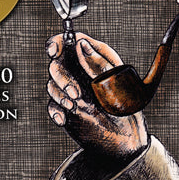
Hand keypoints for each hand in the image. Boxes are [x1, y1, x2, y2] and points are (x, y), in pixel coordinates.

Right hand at [46, 33, 146, 158]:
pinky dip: (55, 111)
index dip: (58, 43)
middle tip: (76, 94)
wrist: (125, 138)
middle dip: (62, 77)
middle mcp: (80, 71)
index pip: (70, 42)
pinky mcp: (66, 107)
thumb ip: (98, 63)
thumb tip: (81, 44)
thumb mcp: (116, 81)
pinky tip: (63, 119)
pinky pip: (52, 105)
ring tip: (75, 106)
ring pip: (52, 84)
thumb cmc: (127, 106)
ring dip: (59, 95)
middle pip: (56, 64)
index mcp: (95, 57)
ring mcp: (72, 89)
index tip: (53, 51)